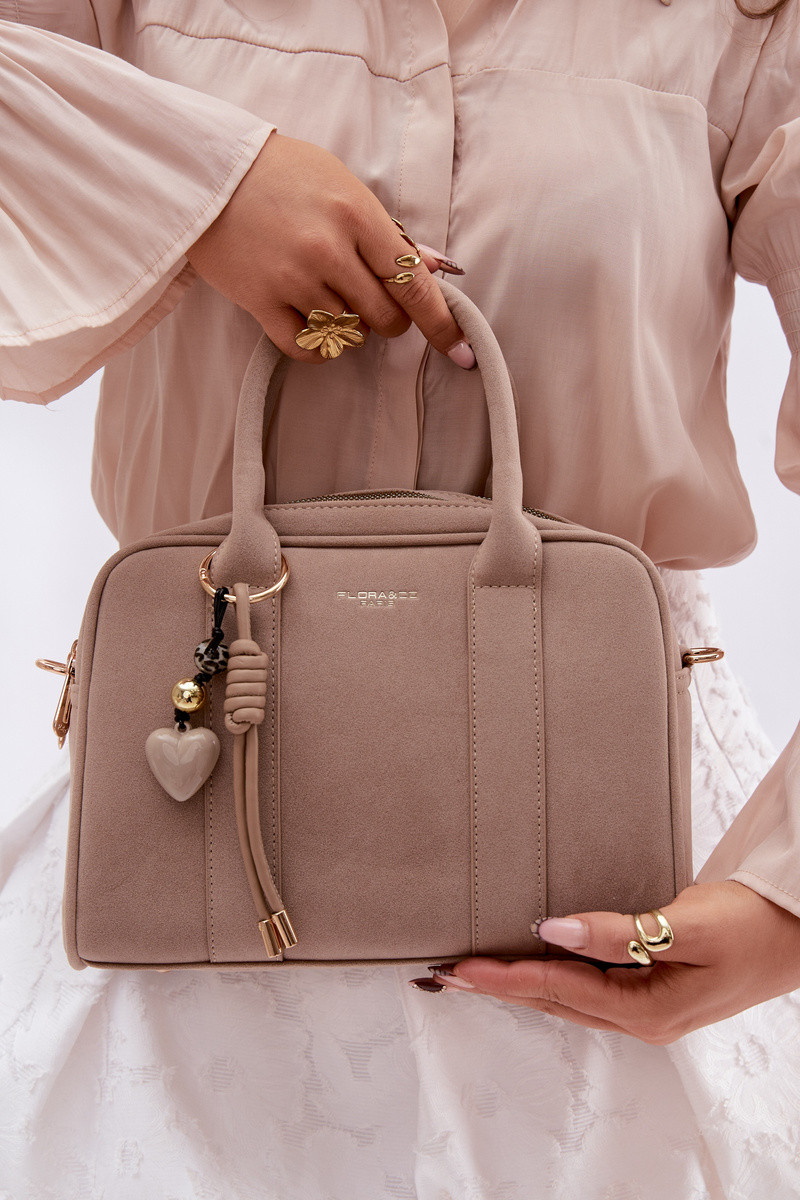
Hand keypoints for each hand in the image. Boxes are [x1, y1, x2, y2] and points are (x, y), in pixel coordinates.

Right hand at [186, 131, 471, 364]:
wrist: (206, 170)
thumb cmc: (281, 173)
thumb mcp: (341, 184)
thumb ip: (385, 229)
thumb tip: (431, 266)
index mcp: (356, 214)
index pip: (413, 283)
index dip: (441, 323)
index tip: (459, 350)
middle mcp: (328, 249)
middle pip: (384, 317)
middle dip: (387, 320)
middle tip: (370, 301)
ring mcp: (292, 278)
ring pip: (346, 334)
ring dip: (347, 326)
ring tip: (327, 296)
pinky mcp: (260, 301)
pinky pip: (306, 349)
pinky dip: (318, 349)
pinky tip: (313, 329)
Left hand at [420, 881, 799, 1041]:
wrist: (797, 936)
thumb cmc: (750, 928)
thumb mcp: (686, 927)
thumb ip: (617, 932)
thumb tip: (551, 928)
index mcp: (646, 1010)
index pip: (556, 989)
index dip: (503, 977)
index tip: (457, 969)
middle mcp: (640, 1018)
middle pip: (552, 1001)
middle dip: (498, 987)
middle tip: (445, 974)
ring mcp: (647, 1010)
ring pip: (566, 998)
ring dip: (520, 984)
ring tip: (476, 971)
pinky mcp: (653, 993)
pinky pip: (587, 988)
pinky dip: (552, 977)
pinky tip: (535, 963)